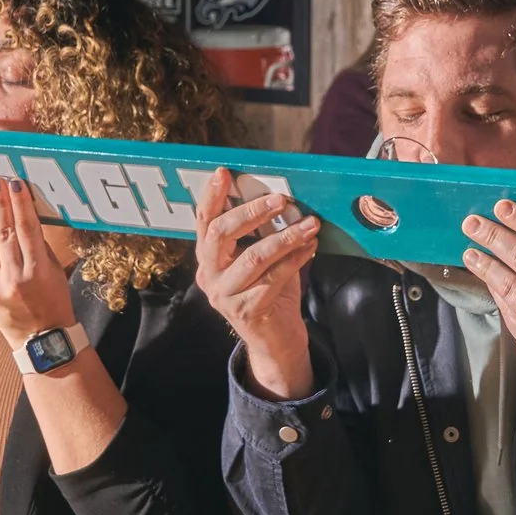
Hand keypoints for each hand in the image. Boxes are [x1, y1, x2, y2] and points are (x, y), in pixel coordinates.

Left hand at [0, 177, 79, 348]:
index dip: (20, 205)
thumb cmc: (54, 302)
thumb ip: (38, 245)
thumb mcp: (54, 272)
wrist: (40, 340)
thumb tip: (23, 216)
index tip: (15, 185)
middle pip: (4, 233)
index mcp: (37, 273)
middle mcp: (13, 278)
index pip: (27, 230)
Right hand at [193, 169, 319, 399]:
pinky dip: (296, 259)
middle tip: (280, 199)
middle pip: (220, 234)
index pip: (204, 221)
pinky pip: (274, 278)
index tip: (224, 173)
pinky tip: (311, 247)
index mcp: (208, 258)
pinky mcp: (246, 310)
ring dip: (286, 236)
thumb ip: (262, 233)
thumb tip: (280, 199)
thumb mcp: (261, 259)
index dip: (212, 196)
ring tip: (310, 224)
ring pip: (253, 256)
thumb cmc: (270, 292)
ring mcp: (224, 295)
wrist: (275, 341)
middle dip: (252, 212)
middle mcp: (209, 275)